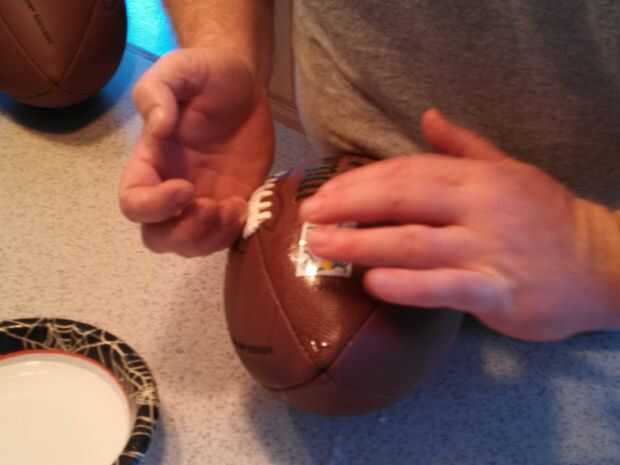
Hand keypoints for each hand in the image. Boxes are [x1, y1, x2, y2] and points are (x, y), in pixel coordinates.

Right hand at [119, 48, 273, 255]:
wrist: (245, 84)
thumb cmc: (207, 74)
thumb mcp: (178, 70)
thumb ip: (156, 93)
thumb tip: (158, 128)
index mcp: (150, 162)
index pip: (133, 203)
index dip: (155, 206)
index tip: (186, 187)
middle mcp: (171, 189)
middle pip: (158, 237)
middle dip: (183, 233)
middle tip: (210, 207)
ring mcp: (203, 201)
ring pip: (190, 245)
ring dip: (210, 237)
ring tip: (233, 208)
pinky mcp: (232, 204)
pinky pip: (224, 238)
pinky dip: (232, 235)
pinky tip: (244, 208)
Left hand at [299, 109, 619, 340]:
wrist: (600, 264)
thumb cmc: (544, 217)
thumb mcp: (508, 170)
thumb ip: (463, 147)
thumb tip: (427, 116)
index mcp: (477, 178)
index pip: (406, 171)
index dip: (359, 181)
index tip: (322, 193)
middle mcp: (479, 209)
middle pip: (401, 199)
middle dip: (348, 206)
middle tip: (308, 218)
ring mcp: (487, 251)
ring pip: (413, 244)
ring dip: (361, 244)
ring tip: (321, 247)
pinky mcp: (496, 293)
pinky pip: (442, 288)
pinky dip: (406, 285)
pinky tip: (372, 284)